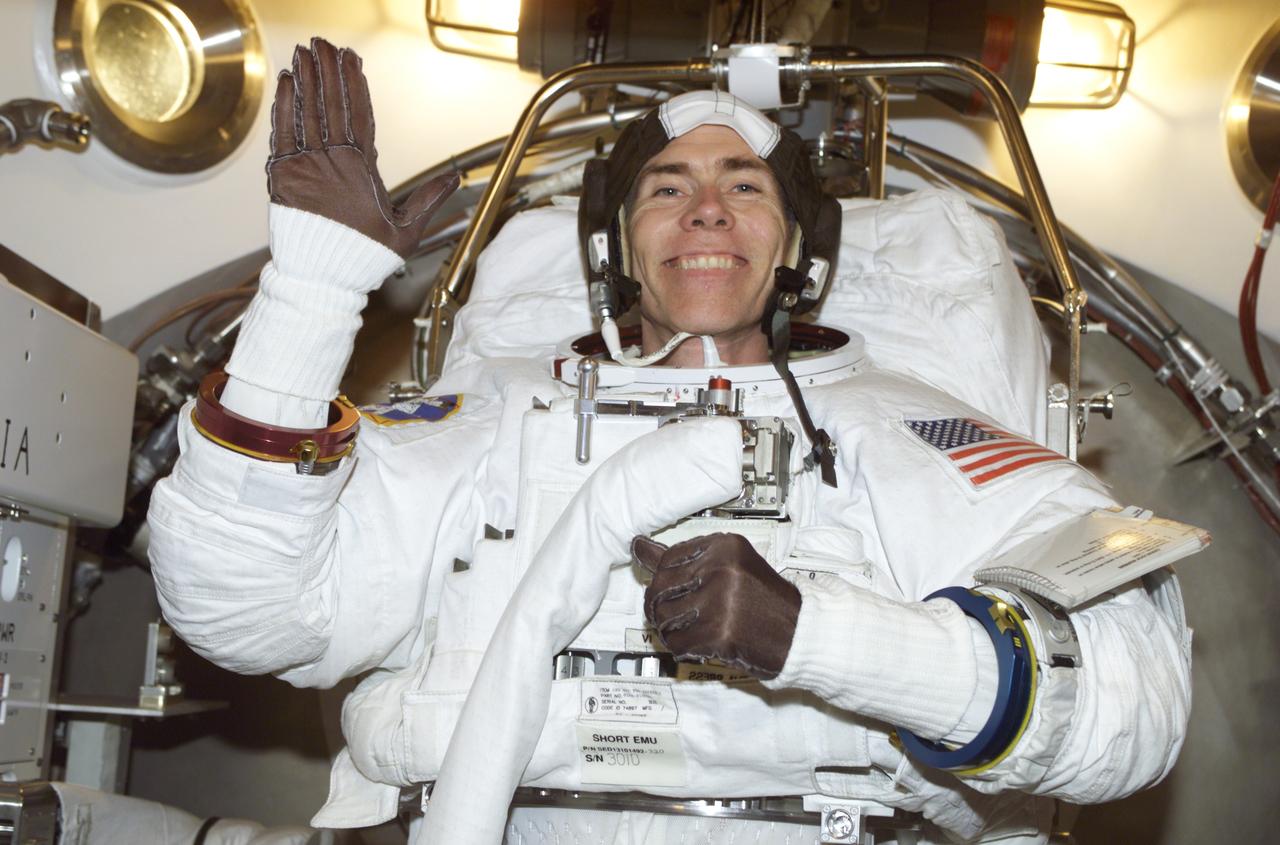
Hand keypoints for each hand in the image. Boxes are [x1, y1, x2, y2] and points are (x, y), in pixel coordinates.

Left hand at [267, 38, 458, 258]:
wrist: (319, 279)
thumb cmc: (362, 259)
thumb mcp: (406, 231)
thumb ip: (429, 198)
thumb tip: (455, 178)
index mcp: (362, 170)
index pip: (359, 114)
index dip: (354, 83)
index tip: (352, 58)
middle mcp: (331, 162)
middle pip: (330, 104)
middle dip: (327, 70)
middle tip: (324, 42)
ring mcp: (304, 167)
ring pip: (305, 112)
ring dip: (305, 78)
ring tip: (305, 51)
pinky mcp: (281, 177)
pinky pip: (282, 131)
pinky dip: (284, 104)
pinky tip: (287, 82)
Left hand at [632, 532, 800, 679]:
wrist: (800, 633)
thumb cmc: (764, 600)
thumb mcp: (727, 566)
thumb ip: (681, 559)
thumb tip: (638, 546)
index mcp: (724, 546)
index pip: (667, 559)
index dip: (663, 580)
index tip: (673, 591)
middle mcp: (722, 568)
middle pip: (660, 588)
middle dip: (659, 607)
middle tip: (672, 616)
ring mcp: (721, 601)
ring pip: (664, 617)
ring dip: (669, 630)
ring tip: (687, 631)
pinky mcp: (721, 633)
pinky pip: (678, 642)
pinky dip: (681, 648)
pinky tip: (697, 644)